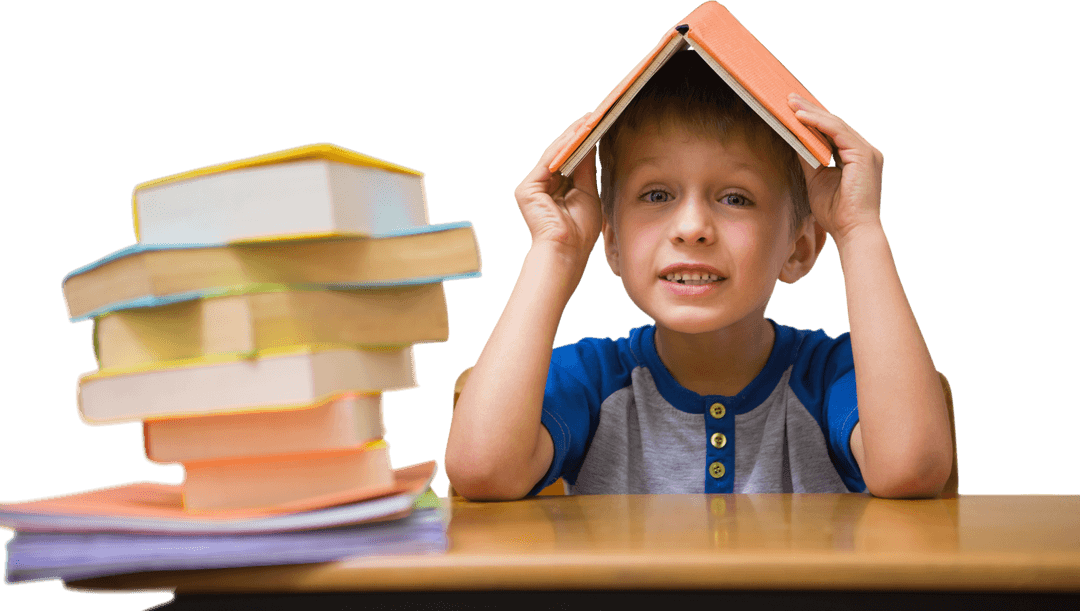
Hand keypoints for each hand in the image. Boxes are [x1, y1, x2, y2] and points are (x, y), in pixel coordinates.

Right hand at [513, 113, 601, 262]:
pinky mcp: (527, 189)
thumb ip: (585, 169)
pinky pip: (548, 161)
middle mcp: (542, 187)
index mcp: (556, 191)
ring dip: (572, 137)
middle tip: (594, 116)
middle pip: (561, 155)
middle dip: (577, 136)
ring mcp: (533, 187)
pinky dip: (562, 147)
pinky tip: (577, 134)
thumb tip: (591, 144)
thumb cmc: (580, 232)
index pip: (569, 161)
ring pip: (554, 155)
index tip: (597, 126)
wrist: (566, 251)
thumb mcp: (587, 193)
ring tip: (588, 120)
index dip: (583, 144)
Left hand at [788, 93, 883, 243]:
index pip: (832, 131)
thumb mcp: (817, 180)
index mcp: (855, 156)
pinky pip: (838, 132)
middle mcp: (864, 150)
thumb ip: (809, 159)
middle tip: (788, 98)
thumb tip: (794, 141)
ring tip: (790, 103)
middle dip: (810, 109)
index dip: (813, 119)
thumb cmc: (836, 213)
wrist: (853, 232)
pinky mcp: (864, 155)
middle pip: (833, 123)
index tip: (792, 109)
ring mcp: (867, 151)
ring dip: (811, 112)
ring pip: (835, 124)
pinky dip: (819, 123)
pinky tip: (801, 117)